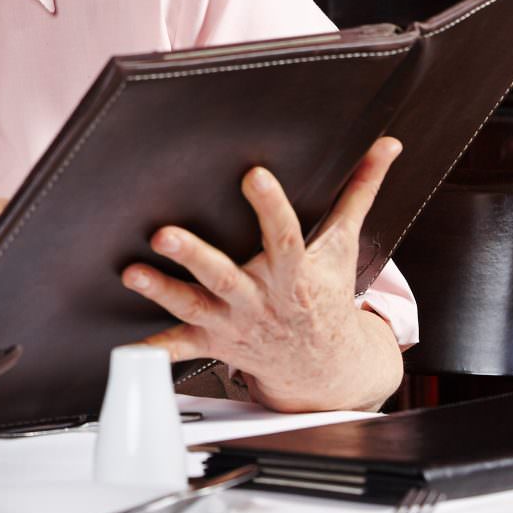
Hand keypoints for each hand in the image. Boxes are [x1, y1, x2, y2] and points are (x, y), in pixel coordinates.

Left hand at [122, 137, 404, 412]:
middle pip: (224, 275)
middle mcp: (259, 298)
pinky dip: (155, 349)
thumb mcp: (344, 244)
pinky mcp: (213, 342)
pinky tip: (126, 348)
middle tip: (163, 234)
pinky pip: (181, 348)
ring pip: (193, 305)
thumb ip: (359, 191)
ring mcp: (233, 323)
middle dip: (194, 256)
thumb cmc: (327, 295)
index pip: (284, 235)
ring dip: (162, 291)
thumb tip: (386, 144)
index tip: (253, 175)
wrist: (324, 367)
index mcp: (292, 271)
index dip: (271, 205)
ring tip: (132, 273)